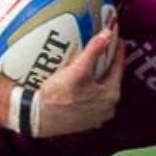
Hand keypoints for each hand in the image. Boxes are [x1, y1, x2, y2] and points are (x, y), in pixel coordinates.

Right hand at [31, 19, 122, 137]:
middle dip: (107, 63)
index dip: (117, 50)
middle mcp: (107, 108)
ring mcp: (96, 116)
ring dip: (96, 77)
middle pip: (110, 78)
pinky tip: (78, 81)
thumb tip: (107, 33)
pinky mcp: (84, 121)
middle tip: (103, 49)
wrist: (36, 117)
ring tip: (90, 63)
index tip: (116, 38)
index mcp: (111, 95)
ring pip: (100, 90)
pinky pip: (91, 99)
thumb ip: (94, 50)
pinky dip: (88, 88)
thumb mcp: (77, 70)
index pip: (118, 66)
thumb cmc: (57, 96)